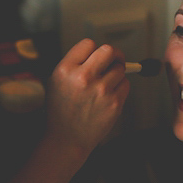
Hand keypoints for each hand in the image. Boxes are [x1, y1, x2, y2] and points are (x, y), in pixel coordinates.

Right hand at [45, 39, 128, 157]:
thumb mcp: (56, 81)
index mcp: (66, 69)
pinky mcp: (114, 103)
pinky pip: (125, 84)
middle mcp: (83, 77)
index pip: (88, 44)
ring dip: (116, 74)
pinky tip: (109, 96)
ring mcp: (101, 90)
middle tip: (115, 60)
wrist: (66, 139)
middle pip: (108, 51)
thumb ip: (75, 64)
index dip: (94, 50)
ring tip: (106, 85)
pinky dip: (120, 87)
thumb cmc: (61, 110)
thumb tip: (99, 52)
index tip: (96, 57)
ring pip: (120, 68)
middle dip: (114, 54)